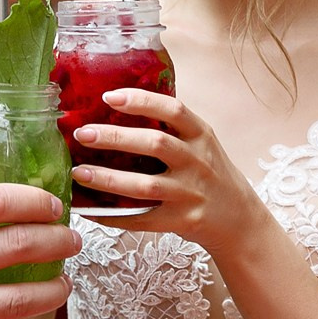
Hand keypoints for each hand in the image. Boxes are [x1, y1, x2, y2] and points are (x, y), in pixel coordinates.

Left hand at [73, 91, 268, 257]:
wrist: (238, 218)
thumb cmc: (209, 173)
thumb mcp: (201, 143)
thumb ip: (172, 127)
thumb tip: (119, 103)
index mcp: (201, 136)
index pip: (173, 110)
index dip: (141, 101)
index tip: (109, 97)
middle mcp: (198, 162)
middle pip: (155, 144)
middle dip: (115, 138)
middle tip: (82, 134)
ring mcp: (190, 194)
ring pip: (145, 185)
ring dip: (108, 179)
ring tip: (79, 173)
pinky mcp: (182, 221)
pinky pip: (142, 219)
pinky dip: (114, 216)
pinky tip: (91, 210)